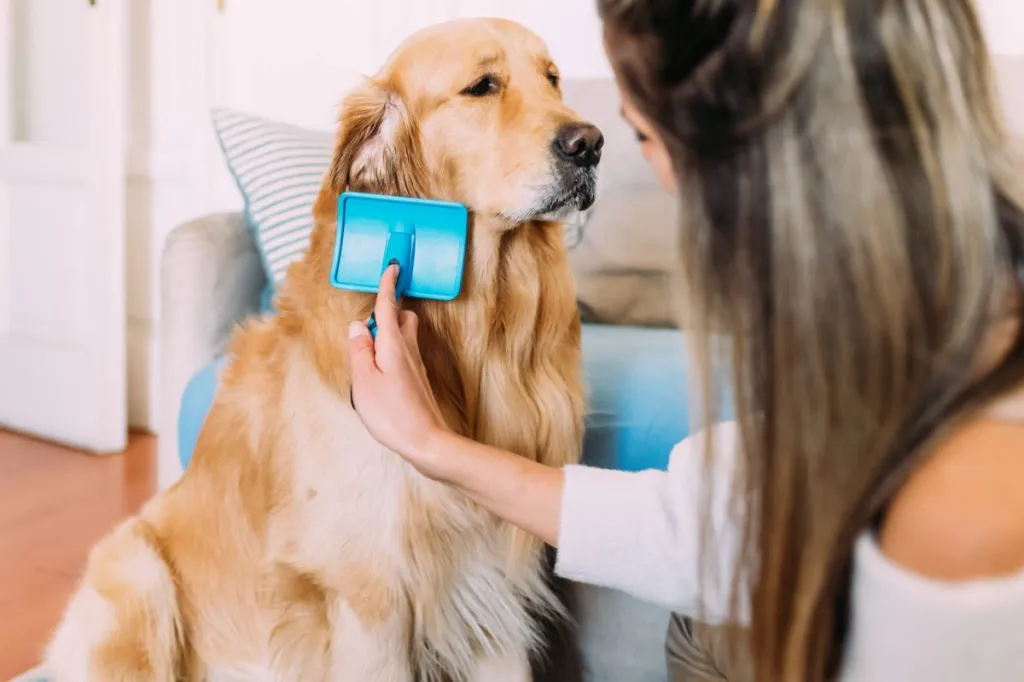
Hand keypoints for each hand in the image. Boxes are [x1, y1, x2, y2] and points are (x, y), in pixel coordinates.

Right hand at [348, 265, 449, 476]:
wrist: (426, 442)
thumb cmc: (393, 414)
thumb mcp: (364, 381)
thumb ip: (359, 351)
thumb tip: (358, 326)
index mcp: (393, 345)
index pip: (388, 307)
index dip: (388, 286)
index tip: (392, 266)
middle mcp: (409, 350)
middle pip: (401, 318)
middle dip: (388, 310)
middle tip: (370, 317)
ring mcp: (416, 365)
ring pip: (405, 335)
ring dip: (390, 330)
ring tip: (370, 345)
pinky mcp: (418, 379)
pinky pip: (405, 353)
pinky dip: (393, 349)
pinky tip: (382, 367)